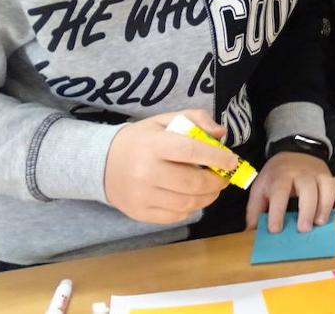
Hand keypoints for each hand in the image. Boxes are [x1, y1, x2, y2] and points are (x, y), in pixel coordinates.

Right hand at [104, 109, 234, 223]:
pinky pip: (176, 215)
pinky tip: (194, 198)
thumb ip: (195, 119)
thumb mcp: (164, 120)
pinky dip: (192, 208)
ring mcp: (142, 196)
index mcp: (153, 145)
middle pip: (193, 183)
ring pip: (188, 203)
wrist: (102, 163)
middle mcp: (146, 172)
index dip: (217, 158)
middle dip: (217, 181)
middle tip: (224, 177)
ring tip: (213, 188)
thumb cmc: (141, 140)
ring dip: (209, 197)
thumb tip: (221, 133)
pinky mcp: (140, 213)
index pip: (192, 151)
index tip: (232, 161)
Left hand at [245, 152, 334, 231]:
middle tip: (304, 229)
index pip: (280, 192)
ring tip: (320, 222)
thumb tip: (251, 232)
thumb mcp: (260, 188)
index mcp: (281, 176)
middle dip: (307, 210)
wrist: (293, 151)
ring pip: (328, 186)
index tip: (275, 229)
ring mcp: (319, 174)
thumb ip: (255, 210)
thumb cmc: (276, 175)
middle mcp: (302, 174)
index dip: (277, 211)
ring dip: (326, 205)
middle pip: (308, 188)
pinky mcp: (331, 176)